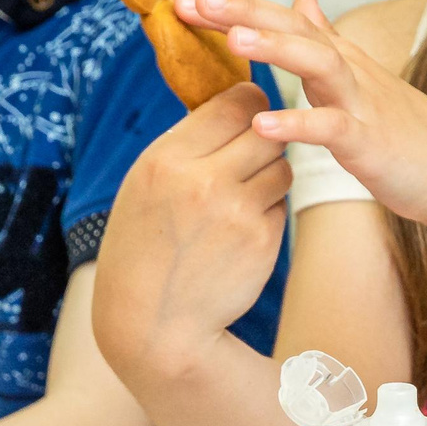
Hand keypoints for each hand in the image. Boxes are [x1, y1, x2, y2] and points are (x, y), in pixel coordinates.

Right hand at [92, 82, 290, 380]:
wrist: (153, 323)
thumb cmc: (144, 246)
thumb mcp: (145, 185)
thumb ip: (188, 145)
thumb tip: (240, 102)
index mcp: (166, 159)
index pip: (233, 102)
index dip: (248, 103)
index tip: (247, 110)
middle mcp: (204, 181)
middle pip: (267, 130)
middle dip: (264, 137)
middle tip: (249, 152)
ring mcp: (238, 212)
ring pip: (281, 166)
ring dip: (268, 174)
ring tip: (236, 197)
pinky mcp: (263, 239)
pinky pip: (280, 203)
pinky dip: (267, 209)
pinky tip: (238, 231)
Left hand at [181, 0, 426, 229]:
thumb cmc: (403, 131)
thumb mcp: (361, 77)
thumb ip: (328, 37)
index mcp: (340, 59)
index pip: (283, 20)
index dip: (237, 7)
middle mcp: (350, 71)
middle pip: (295, 29)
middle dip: (245, 13)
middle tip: (196, 1)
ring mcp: (362, 104)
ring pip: (319, 63)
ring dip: (278, 50)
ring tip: (234, 42)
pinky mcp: (370, 141)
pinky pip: (331, 128)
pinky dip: (299, 124)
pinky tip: (263, 125)